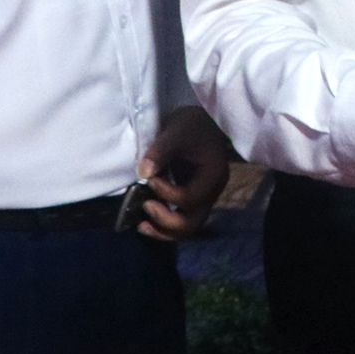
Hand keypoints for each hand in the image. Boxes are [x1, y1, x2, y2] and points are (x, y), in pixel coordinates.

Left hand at [137, 106, 233, 240]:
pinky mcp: (194, 199)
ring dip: (163, 230)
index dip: (166, 193)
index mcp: (213, 175)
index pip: (189, 197)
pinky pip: (182, 220)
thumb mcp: (176, 131)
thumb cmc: (192, 124)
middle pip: (191, 222)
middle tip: (145, 206)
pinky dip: (164, 225)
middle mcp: (213, 192)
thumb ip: (161, 151)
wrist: (202, 123)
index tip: (150, 178)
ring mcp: (204, 198)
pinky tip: (145, 222)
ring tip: (141, 225)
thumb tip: (143, 173)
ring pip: (187, 227)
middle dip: (165, 220)